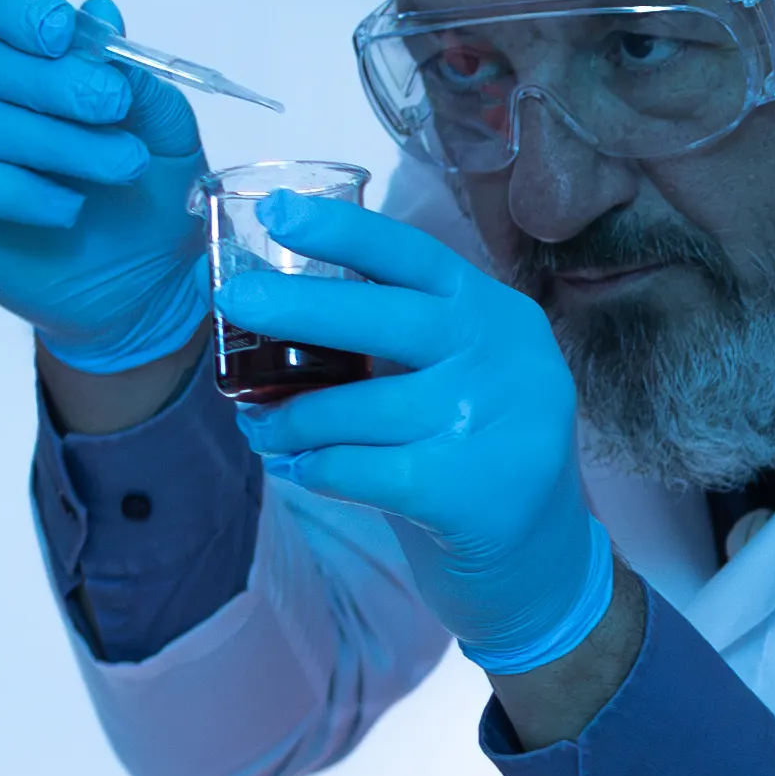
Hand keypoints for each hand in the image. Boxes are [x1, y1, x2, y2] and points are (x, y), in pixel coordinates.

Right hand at [0, 0, 215, 373]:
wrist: (144, 287)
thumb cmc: (149, 198)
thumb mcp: (164, 130)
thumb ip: (134, 76)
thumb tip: (100, 13)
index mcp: (20, 53)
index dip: (18, 8)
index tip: (62, 33)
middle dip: (55, 83)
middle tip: (115, 112)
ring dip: (57, 143)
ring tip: (121, 168)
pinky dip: (16, 191)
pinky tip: (67, 209)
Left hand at [212, 191, 619, 675]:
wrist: (542, 564)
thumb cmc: (475, 453)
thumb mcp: (463, 377)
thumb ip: (404, 339)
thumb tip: (279, 305)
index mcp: (496, 315)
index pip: (415, 256)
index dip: (343, 231)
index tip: (277, 211)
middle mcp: (504, 358)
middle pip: (385, 317)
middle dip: (298, 306)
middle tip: (233, 301)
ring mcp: (494, 424)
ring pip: (355, 407)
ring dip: (290, 420)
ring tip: (261, 428)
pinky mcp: (469, 490)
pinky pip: (357, 468)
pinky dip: (315, 469)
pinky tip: (301, 469)